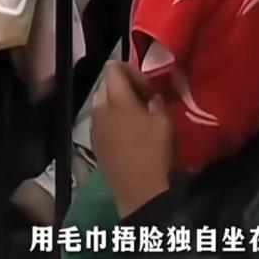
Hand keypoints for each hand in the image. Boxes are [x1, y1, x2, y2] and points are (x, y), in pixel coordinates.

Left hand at [91, 61, 171, 216]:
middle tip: (145, 100)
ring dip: (119, 103)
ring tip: (137, 117)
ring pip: (103, 103)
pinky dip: (113, 119)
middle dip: (125, 87)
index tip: (147, 87)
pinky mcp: (94, 142)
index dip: (132, 71)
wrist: (138, 190)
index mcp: (116, 99)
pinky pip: (101, 120)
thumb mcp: (164, 120)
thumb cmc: (154, 151)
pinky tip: (129, 134)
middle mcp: (99, 108)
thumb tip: (150, 96)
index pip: (114, 68)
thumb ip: (156, 100)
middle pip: (107, 85)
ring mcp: (94, 126)